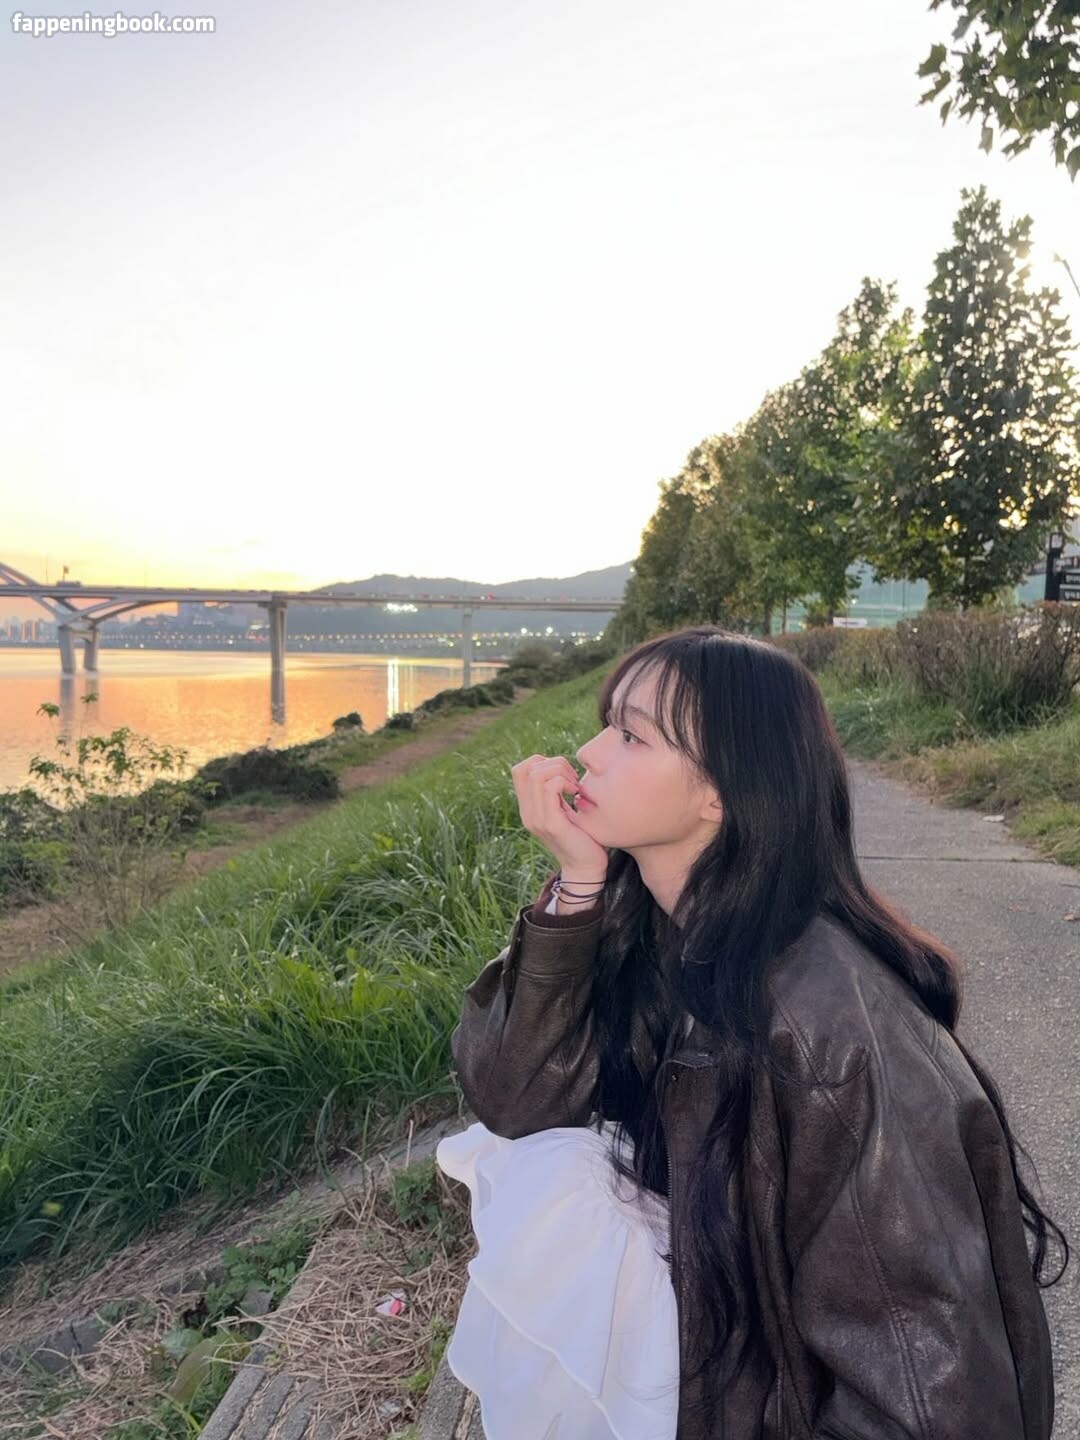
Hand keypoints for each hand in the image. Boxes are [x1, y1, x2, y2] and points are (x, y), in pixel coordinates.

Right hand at [510, 753, 609, 880]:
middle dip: (554, 763)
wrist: (586, 868)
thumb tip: (560, 767)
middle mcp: (527, 813)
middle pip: (526, 768)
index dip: (542, 762)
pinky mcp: (551, 824)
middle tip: (573, 778)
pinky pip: (550, 788)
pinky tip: (576, 793)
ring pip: (537, 774)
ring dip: (561, 772)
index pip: (520, 770)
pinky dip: (565, 782)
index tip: (564, 774)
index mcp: (528, 808)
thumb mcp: (564, 810)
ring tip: (575, 786)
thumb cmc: (582, 837)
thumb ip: (556, 794)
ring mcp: (537, 819)